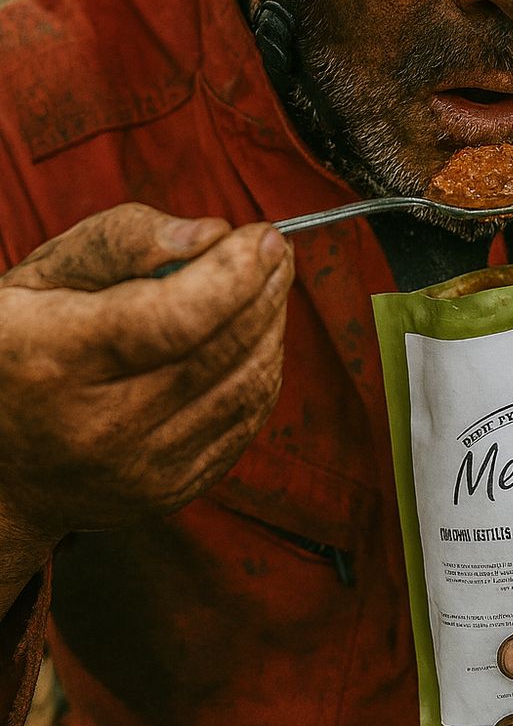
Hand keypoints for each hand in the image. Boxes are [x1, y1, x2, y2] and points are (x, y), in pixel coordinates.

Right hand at [0, 203, 292, 582]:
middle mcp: (100, 425)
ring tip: (269, 284)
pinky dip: (263, 370)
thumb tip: (209, 234)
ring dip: (272, 325)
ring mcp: (139, 468)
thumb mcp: (42, 275)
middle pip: (221, 348)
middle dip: (265, 286)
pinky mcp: (169, 491)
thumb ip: (122, 240)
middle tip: (275, 248)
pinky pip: (246, 422)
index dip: (234, 273)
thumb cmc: (20, 347)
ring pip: (246, 385)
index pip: (175, 318)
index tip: (262, 235)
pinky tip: (255, 336)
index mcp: (58, 359)